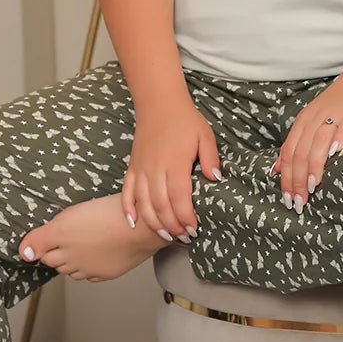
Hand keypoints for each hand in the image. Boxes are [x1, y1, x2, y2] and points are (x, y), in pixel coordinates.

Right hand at [121, 96, 221, 242]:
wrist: (159, 103)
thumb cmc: (185, 120)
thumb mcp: (205, 135)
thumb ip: (210, 158)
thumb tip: (215, 179)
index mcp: (175, 163)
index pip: (179, 198)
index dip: (186, 217)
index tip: (194, 228)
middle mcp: (155, 169)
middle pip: (161, 205)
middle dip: (173, 225)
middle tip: (184, 237)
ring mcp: (141, 169)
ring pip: (143, 203)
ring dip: (154, 223)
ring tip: (166, 235)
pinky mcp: (132, 167)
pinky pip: (127, 192)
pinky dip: (128, 209)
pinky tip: (133, 223)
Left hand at [272, 74, 342, 212]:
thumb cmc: (341, 105)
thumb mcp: (313, 122)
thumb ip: (297, 144)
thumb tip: (277, 169)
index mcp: (303, 122)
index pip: (288, 152)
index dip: (286, 177)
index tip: (286, 199)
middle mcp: (315, 118)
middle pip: (300, 151)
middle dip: (297, 179)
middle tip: (298, 203)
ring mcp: (335, 115)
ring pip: (318, 143)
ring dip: (314, 167)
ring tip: (312, 188)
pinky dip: (337, 141)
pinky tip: (335, 155)